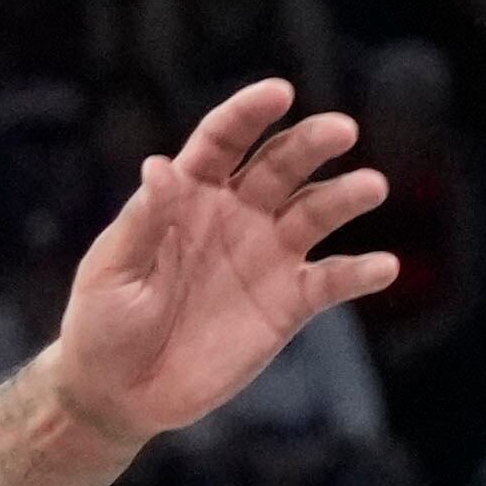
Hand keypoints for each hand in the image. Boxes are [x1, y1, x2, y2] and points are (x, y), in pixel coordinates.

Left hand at [54, 81, 392, 447]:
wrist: (119, 392)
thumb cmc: (103, 322)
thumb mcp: (113, 270)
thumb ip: (144, 221)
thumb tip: (159, 165)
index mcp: (189, 193)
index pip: (224, 140)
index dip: (250, 113)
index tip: (279, 93)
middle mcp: (238, 212)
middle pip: (282, 164)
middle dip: (312, 143)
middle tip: (342, 130)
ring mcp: (268, 255)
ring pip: (316, 211)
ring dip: (345, 197)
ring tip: (370, 187)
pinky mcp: (289, 303)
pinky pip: (331, 282)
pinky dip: (359, 273)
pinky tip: (382, 266)